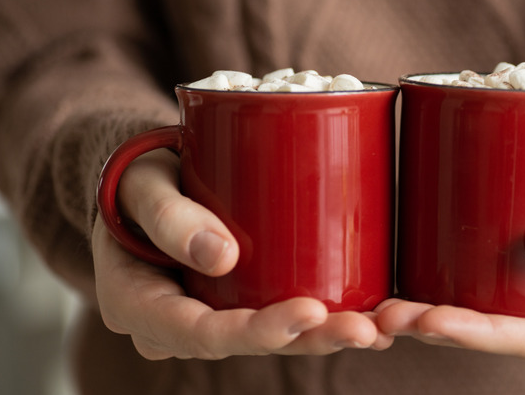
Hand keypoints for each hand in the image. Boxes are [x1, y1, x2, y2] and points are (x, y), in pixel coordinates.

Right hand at [92, 150, 392, 359]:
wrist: (145, 187)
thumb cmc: (137, 181)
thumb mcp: (140, 185)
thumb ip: (168, 215)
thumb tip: (222, 256)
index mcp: (143, 307)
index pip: (203, 333)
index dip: (260, 330)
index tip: (312, 311)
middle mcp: (184, 324)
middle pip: (252, 343)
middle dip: (314, 339)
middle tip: (368, 330)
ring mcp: (217, 315)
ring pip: (278, 337)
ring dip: (334, 334)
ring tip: (387, 327)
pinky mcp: (246, 300)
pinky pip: (288, 316)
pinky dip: (333, 319)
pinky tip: (380, 319)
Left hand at [376, 166, 524, 374]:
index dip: (486, 336)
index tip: (433, 321)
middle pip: (509, 342)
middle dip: (445, 332)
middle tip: (388, 316)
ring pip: (497, 331)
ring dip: (438, 323)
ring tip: (384, 311)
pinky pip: (498, 311)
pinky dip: (455, 304)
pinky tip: (411, 294)